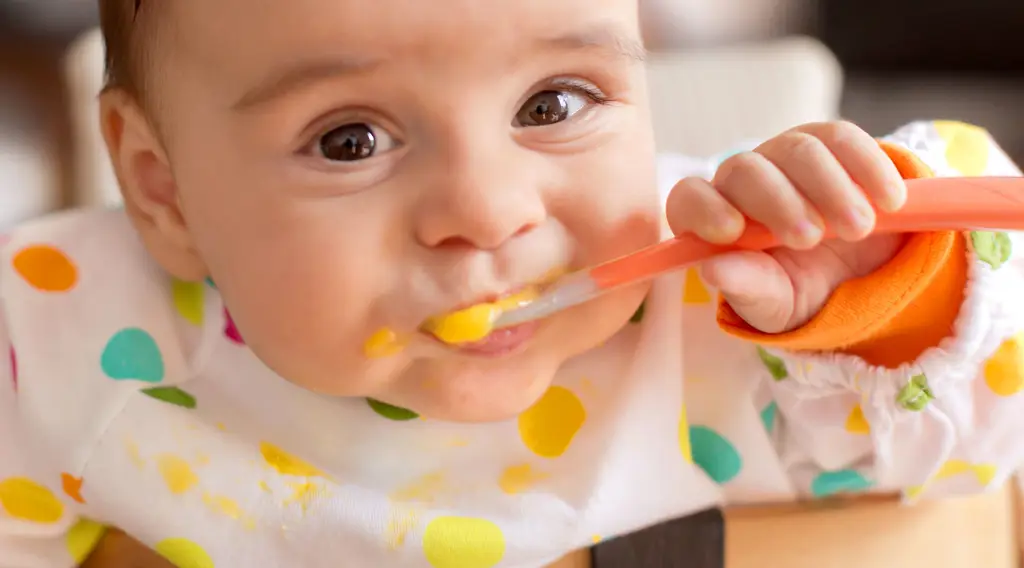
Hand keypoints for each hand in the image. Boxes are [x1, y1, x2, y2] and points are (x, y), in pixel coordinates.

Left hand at [666, 121, 908, 332]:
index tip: (732, 232)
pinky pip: (843, 139)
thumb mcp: (777, 303)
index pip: (689, 199)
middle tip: (811, 239)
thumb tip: (713, 272)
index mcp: (715, 220)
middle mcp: (742, 181)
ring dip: (830, 188)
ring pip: (797, 150)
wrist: (858, 276)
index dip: (704, 209)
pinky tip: (889, 201)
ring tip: (857, 229)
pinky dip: (868, 168)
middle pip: (746, 170)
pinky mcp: (830, 142)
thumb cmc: (800, 291)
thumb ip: (747, 289)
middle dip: (779, 203)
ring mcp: (785, 155)